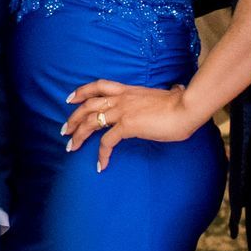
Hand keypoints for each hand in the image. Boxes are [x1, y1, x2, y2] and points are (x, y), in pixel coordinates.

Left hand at [63, 78, 195, 169]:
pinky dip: (101, 154)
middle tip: (65, 130)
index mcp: (128, 90)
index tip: (71, 99)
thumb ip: (163, 95)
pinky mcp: (127, 126)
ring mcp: (123, 111)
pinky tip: (101, 165)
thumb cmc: (181, 104)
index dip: (82, 92)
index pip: (99, 86)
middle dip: (73, 117)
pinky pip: (107, 142)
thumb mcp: (166, 96)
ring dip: (78, 134)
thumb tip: (175, 91)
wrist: (186, 108)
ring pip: (91, 121)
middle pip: (88, 105)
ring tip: (71, 146)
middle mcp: (122, 98)